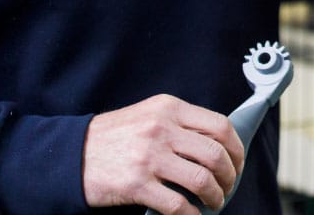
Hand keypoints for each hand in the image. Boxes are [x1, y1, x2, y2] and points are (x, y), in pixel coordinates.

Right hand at [82, 93, 243, 212]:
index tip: (238, 163)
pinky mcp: (136, 185)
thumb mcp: (152, 114)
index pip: (219, 126)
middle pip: (215, 154)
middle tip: (228, 187)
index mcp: (170, 108)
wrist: (74, 153)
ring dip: (215, 196)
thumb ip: (182, 123)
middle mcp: (162, 129)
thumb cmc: (117, 135)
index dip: (236, 148)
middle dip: (229, 176)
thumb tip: (218, 143)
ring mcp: (150, 157)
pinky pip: (177, 205)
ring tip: (214, 202)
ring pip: (201, 180)